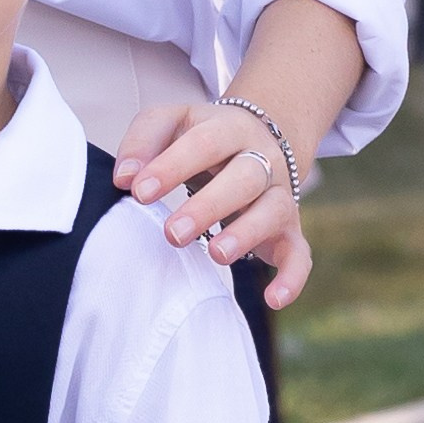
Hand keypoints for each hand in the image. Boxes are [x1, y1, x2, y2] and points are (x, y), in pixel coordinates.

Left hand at [113, 102, 311, 308]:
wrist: (258, 139)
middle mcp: (262, 159)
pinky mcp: (289, 230)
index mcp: (228, 129)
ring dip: (246, 234)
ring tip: (215, 254)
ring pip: (274, 210)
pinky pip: (299, 253)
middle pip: (245, 177)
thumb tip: (123, 176)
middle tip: (173, 234)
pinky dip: (292, 277)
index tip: (138, 192)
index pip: (203, 143)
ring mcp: (279, 195)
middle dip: (209, 207)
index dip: (171, 167)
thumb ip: (143, 141)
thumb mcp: (170, 123)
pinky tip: (273, 299)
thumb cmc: (200, 138)